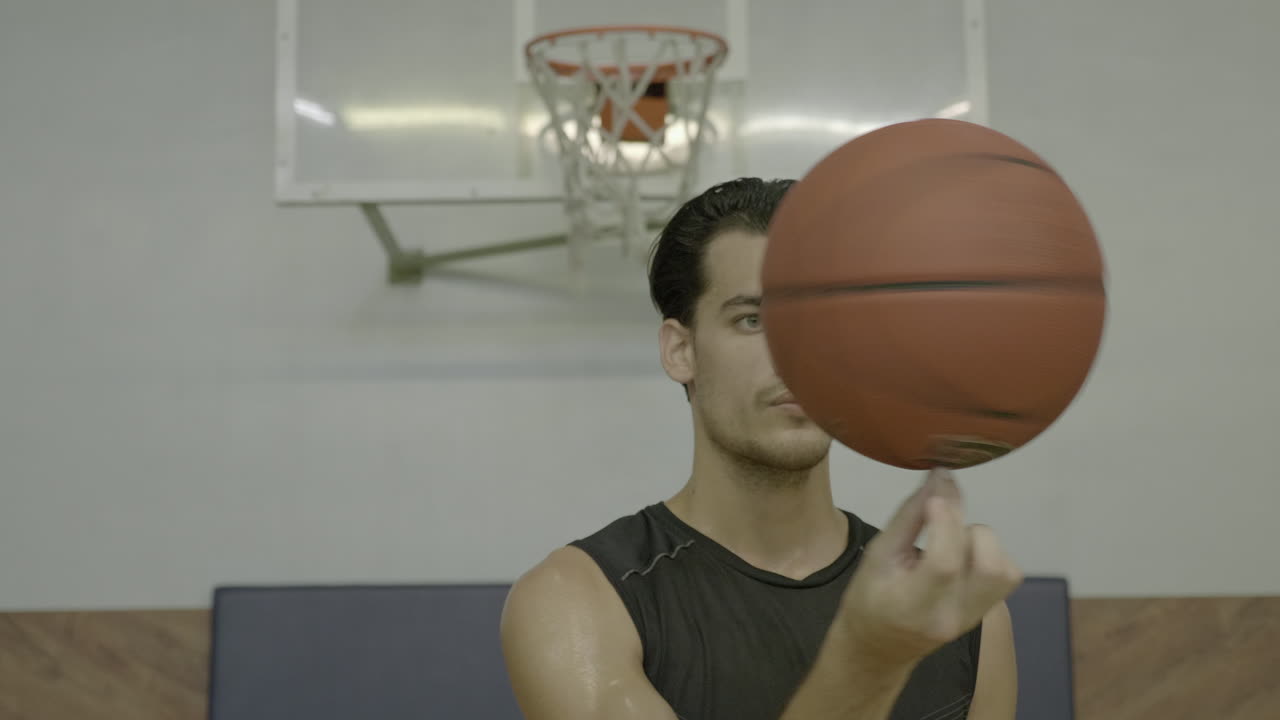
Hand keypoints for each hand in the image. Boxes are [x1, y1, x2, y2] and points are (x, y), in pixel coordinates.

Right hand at [836, 468, 1022, 669]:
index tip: (933, 495)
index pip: (945, 563)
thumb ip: (911, 515)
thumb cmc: (869, 597)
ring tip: (949, 543)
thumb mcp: (878, 554)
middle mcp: (953, 616)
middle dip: (964, 529)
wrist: (880, 646)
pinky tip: (962, 556)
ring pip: (1004, 569)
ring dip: (980, 543)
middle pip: (987, 565)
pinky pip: (1007, 575)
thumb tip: (942, 476)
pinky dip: (989, 555)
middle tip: (937, 523)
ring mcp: (975, 617)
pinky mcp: (988, 611)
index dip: (945, 521)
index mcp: (914, 606)